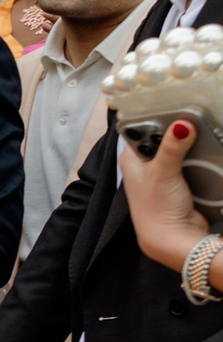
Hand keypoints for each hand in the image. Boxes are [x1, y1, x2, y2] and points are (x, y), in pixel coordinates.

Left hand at [117, 118, 209, 273]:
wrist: (174, 239)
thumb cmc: (158, 207)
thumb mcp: (163, 172)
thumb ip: (172, 146)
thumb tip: (182, 123)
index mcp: (132, 160)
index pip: (138, 130)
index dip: (153, 117)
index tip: (172, 102)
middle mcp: (145, 166)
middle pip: (161, 139)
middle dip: (176, 129)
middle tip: (195, 111)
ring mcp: (163, 175)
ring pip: (177, 150)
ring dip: (190, 143)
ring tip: (205, 124)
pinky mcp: (180, 183)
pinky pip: (190, 163)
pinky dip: (198, 156)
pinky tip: (208, 146)